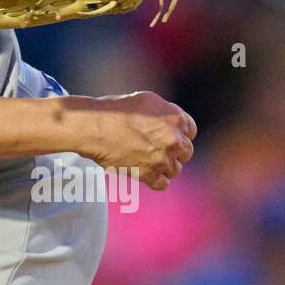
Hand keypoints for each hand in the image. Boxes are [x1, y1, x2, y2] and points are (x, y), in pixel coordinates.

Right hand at [67, 91, 196, 190]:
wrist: (93, 127)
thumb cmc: (114, 109)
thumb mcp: (147, 100)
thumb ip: (166, 113)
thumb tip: (173, 124)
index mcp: (176, 118)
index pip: (190, 131)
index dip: (178, 133)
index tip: (168, 136)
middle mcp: (173, 139)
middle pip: (186, 152)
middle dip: (173, 151)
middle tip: (156, 148)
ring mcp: (163, 159)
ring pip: (175, 169)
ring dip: (164, 166)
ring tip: (147, 159)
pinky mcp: (150, 175)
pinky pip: (163, 183)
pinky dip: (155, 179)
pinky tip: (145, 171)